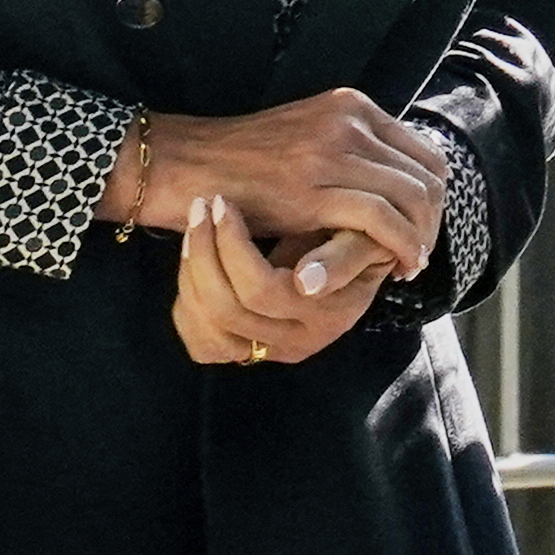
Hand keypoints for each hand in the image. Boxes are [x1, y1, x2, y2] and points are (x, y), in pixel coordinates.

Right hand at [117, 90, 444, 281]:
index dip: (433, 196)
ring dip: (419, 238)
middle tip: (419, 254)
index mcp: (352, 105)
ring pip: (412, 198)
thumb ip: (349, 153)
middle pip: (426, 175)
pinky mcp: (316, 188)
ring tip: (407, 265)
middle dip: (432, 221)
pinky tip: (394, 268)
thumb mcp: (306, 141)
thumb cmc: (243, 163)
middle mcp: (350, 120)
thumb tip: (392, 187)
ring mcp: (333, 150)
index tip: (422, 228)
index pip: (423, 151)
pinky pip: (382, 220)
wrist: (186, 165)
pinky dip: (399, 247)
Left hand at [171, 194, 393, 366]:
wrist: (354, 263)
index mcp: (326, 316)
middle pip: (227, 309)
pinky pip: (201, 343)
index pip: (262, 290)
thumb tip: (306, 282)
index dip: (232, 246)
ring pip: (208, 327)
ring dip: (190, 273)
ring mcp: (269, 351)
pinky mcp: (247, 352)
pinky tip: (194, 265)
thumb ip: (345, 256)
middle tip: (200, 207)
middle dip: (202, 253)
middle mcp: (296, 342)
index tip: (221, 203)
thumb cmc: (360, 239)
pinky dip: (187, 304)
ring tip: (195, 228)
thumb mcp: (367, 239)